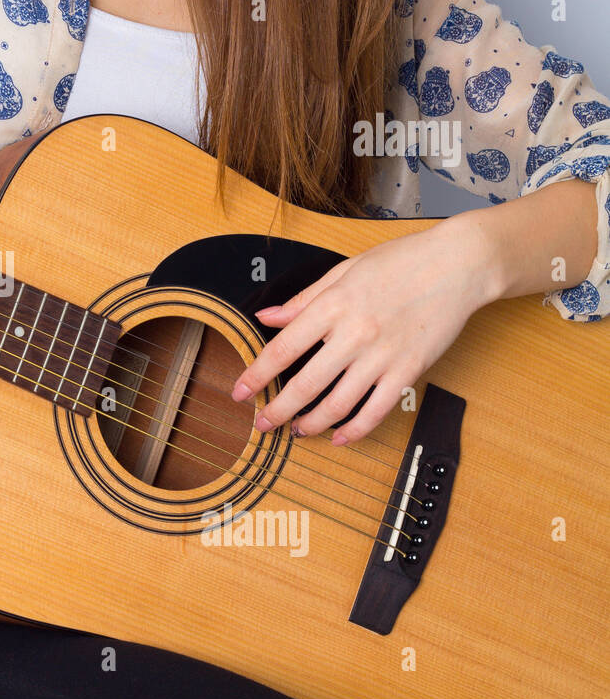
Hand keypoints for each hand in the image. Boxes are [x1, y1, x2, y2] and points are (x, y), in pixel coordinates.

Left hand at [230, 218, 501, 444]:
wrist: (458, 264)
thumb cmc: (401, 262)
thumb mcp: (344, 271)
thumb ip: (303, 300)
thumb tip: (267, 317)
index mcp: (333, 306)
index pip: (282, 349)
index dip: (255, 376)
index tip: (239, 393)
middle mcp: (354, 334)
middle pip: (305, 384)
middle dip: (278, 410)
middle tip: (262, 424)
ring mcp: (383, 356)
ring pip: (338, 404)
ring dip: (312, 424)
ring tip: (297, 431)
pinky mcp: (409, 370)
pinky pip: (376, 410)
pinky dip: (354, 430)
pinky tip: (338, 436)